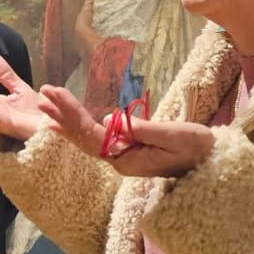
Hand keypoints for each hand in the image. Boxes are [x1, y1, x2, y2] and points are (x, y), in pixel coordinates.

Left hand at [36, 84, 214, 177]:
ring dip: (65, 120)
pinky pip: (93, 140)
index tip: (56, 94)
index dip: (71, 114)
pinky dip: (75, 129)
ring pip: (85, 139)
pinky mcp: (125, 152)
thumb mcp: (172, 136)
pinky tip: (59, 125)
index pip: (91, 134)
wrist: (210, 161)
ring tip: (44, 104)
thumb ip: (140, 129)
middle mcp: (117, 161)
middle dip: (62, 114)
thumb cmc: (196, 147)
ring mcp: (120, 158)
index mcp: (125, 158)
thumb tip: (108, 120)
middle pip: (82, 137)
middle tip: (43, 93)